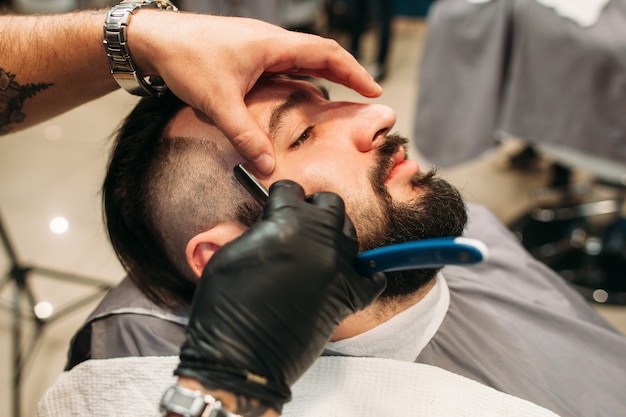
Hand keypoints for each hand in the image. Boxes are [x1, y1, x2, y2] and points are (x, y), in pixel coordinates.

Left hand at [128, 11, 382, 174]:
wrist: (153, 38)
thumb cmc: (186, 57)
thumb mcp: (218, 101)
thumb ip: (244, 135)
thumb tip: (266, 165)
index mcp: (273, 45)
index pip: (326, 54)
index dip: (354, 72)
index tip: (374, 89)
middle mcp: (271, 42)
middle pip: (320, 55)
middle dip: (345, 75)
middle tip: (364, 96)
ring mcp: (259, 46)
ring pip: (301, 60)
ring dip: (322, 76)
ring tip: (336, 100)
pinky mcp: (246, 54)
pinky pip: (283, 65)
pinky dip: (298, 79)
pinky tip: (296, 96)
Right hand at [175, 180, 385, 411]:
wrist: (240, 357)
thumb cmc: (225, 308)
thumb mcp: (230, 254)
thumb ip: (259, 230)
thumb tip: (274, 224)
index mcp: (286, 221)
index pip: (292, 190)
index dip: (280, 198)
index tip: (276, 206)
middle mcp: (319, 238)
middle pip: (330, 204)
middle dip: (313, 208)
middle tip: (298, 224)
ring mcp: (338, 267)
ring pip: (350, 232)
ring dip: (334, 235)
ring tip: (316, 249)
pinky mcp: (349, 296)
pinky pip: (373, 276)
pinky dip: (365, 273)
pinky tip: (348, 274)